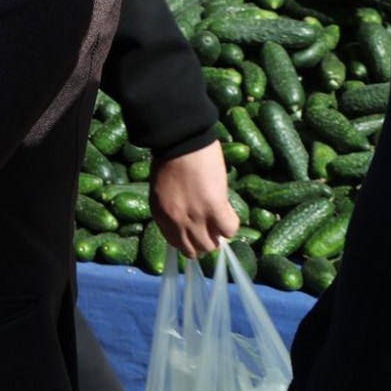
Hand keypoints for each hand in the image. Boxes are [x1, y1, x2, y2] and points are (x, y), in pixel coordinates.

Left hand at [150, 141, 240, 256]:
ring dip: (218, 236)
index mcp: (160, 215)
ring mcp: (195, 217)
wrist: (179, 139)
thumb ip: (172, 206)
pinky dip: (230, 224)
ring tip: (220, 221)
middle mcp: (176, 221)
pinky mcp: (215, 208)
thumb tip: (187, 217)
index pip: (175, 243)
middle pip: (194, 250)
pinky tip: (228, 211)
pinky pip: (229, 230)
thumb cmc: (170, 157)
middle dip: (204, 241)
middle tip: (212, 228)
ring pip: (212, 245)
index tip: (197, 233)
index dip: (189, 241)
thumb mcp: (162, 189)